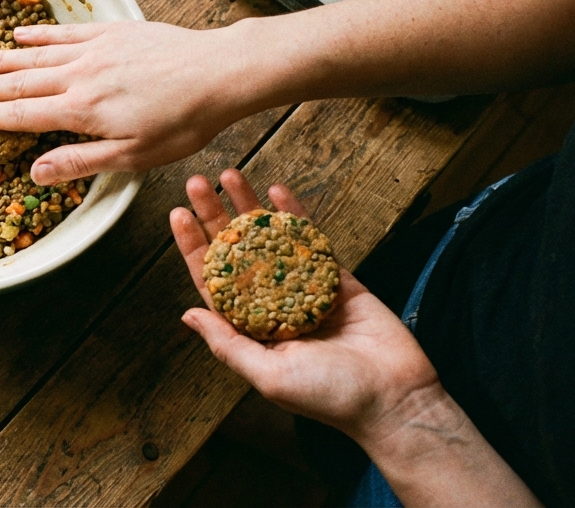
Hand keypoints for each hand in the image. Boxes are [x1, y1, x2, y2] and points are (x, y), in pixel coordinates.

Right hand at [0, 21, 257, 184]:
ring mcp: (93, 51)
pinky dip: (38, 36)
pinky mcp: (112, 33)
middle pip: (18, 83)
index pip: (21, 115)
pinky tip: (20, 35)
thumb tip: (35, 173)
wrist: (218, 72)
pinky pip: (64, 35)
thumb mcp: (134, 156)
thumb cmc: (182, 121)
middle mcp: (79, 77)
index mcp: (81, 111)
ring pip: (34, 56)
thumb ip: (81, 161)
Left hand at [172, 169, 439, 439]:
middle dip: (215, 216)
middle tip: (197, 183)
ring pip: (269, 240)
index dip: (195, 247)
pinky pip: (310, 240)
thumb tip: (188, 314)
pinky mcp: (337, 278)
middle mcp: (272, 305)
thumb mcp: (268, 375)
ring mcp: (303, 287)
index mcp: (250, 329)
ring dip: (250, 208)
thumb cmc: (329, 397)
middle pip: (236, 252)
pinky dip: (295, 215)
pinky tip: (278, 192)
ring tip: (230, 175)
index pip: (213, 281)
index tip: (179, 215)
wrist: (395, 399)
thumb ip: (228, 343)